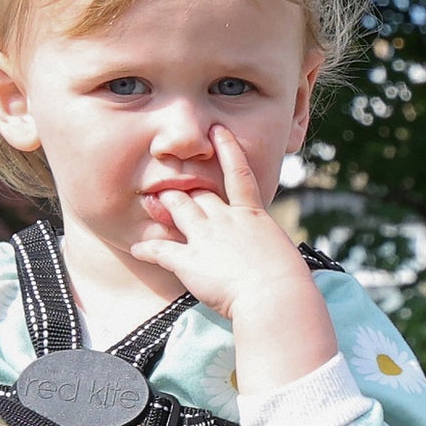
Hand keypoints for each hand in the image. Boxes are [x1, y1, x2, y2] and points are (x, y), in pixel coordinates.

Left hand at [129, 126, 336, 386]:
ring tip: (151, 203)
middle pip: (201, 194)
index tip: (218, 131)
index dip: (228, 149)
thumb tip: (285, 270)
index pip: (239, 174)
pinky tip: (136, 249)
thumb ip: (274, 255)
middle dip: (186, 189)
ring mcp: (206, 237)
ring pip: (179, 210)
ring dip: (165, 206)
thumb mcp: (285, 259)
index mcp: (253, 216)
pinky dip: (148, 249)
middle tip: (171, 184)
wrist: (274, 295)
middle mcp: (227, 220)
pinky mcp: (190, 260)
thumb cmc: (288, 284)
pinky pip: (162, 250)